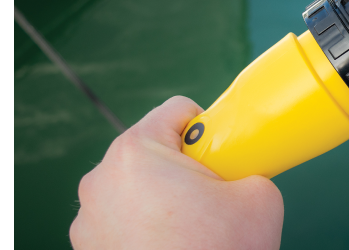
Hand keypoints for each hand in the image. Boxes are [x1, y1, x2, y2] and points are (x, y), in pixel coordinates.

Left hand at [70, 96, 283, 249]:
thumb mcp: (260, 198)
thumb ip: (250, 167)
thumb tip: (245, 172)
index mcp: (136, 151)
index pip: (177, 112)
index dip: (208, 130)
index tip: (221, 155)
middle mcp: (101, 179)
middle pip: (152, 153)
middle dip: (183, 171)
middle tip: (211, 202)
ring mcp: (89, 218)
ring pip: (135, 190)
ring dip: (161, 202)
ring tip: (190, 233)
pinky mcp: (88, 249)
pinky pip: (122, 223)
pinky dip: (144, 232)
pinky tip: (170, 249)